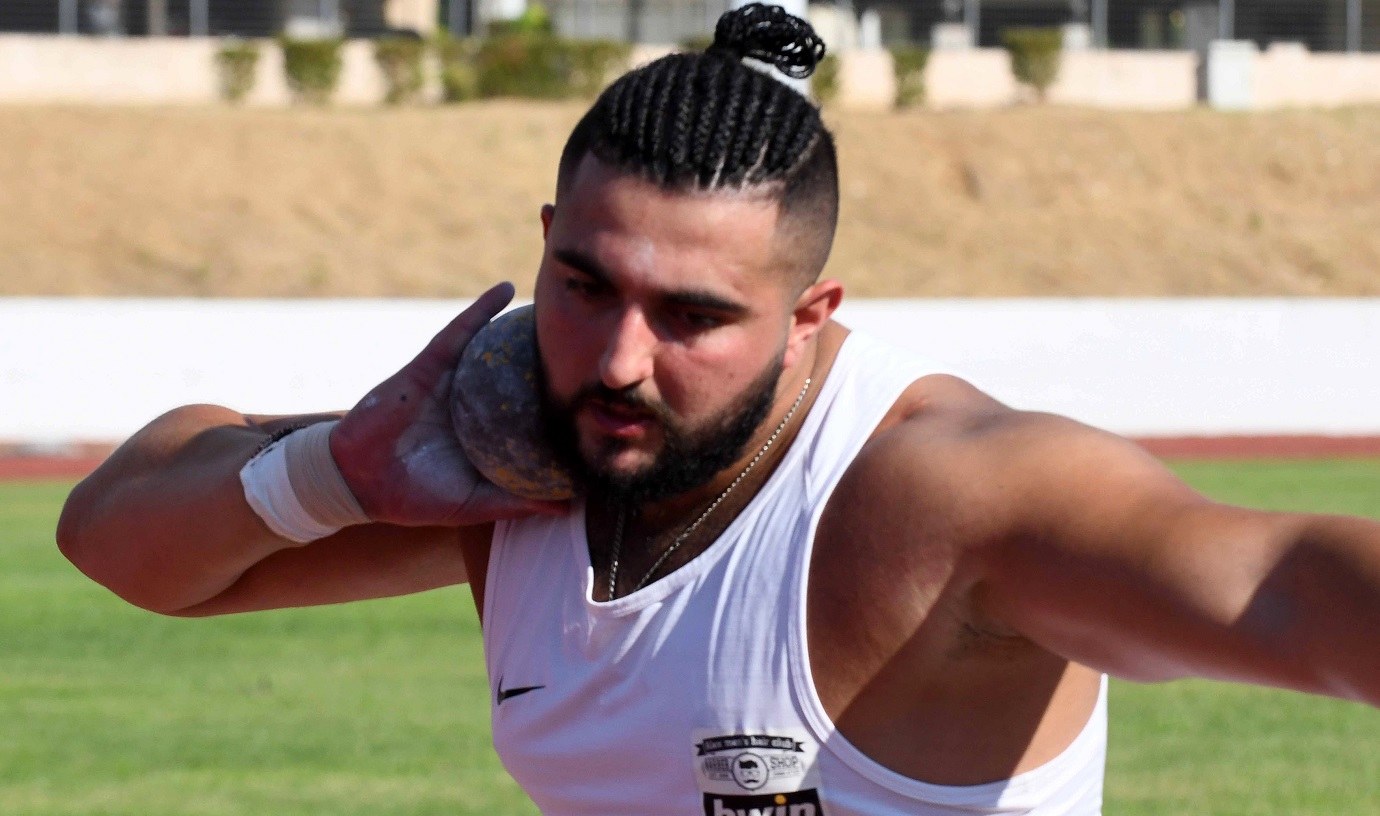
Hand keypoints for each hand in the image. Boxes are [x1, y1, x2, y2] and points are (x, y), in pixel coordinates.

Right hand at [329, 283, 566, 526]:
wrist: (359, 479)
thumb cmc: (414, 496)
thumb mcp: (471, 503)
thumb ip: (514, 503)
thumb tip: (568, 507)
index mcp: (489, 434)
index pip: (532, 415)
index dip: (562, 405)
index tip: (598, 396)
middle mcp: (478, 404)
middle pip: (520, 376)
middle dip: (551, 359)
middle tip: (590, 342)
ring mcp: (456, 381)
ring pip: (495, 347)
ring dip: (521, 325)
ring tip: (556, 303)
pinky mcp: (432, 364)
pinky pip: (460, 330)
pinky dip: (482, 308)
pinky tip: (506, 289)